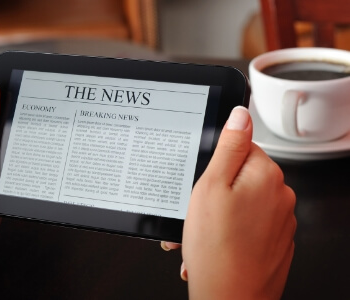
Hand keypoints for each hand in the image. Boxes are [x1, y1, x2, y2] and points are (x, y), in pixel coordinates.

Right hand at [181, 107, 295, 298]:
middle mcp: (281, 195)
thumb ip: (229, 146)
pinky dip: (231, 231)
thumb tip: (241, 115)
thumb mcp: (211, 186)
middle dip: (215, 191)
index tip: (203, 181)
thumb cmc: (217, 249)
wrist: (230, 298)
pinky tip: (214, 244)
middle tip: (198, 210)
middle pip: (241, 176)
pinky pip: (249, 225)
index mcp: (267, 175)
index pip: (241, 147)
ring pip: (243, 202)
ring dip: (220, 213)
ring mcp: (281, 221)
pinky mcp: (276, 241)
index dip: (215, 164)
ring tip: (201, 233)